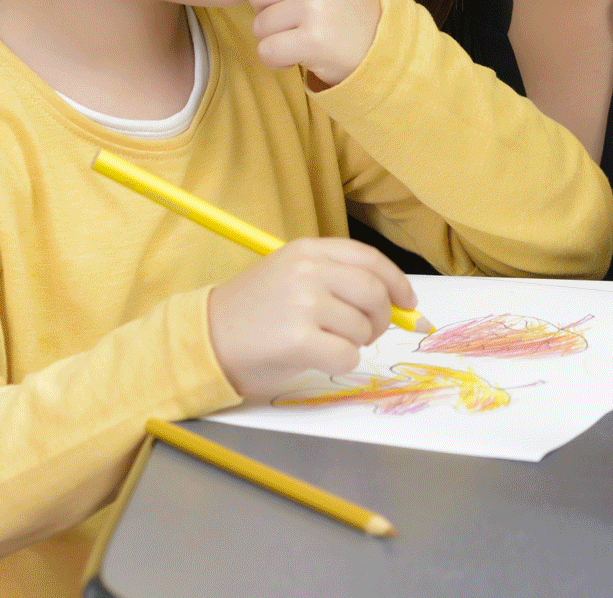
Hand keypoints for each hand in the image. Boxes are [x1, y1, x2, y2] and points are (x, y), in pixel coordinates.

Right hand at [206, 237, 416, 398]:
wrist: (204, 340)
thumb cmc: (253, 313)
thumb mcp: (292, 277)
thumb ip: (340, 280)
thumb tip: (401, 304)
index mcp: (307, 250)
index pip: (370, 259)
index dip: (397, 283)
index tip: (408, 302)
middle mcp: (307, 270)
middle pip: (374, 293)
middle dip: (381, 319)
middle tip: (368, 333)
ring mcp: (302, 303)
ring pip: (362, 327)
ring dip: (354, 343)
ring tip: (325, 342)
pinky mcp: (297, 339)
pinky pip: (346, 355)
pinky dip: (341, 362)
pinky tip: (317, 358)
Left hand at [248, 0, 381, 87]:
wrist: (383, 47)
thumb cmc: (348, 9)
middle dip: (268, 12)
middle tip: (295, 22)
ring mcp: (315, 7)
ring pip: (259, 24)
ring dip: (273, 38)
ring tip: (300, 38)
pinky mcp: (313, 40)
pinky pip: (266, 51)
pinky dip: (275, 60)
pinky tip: (295, 57)